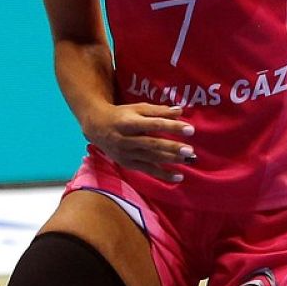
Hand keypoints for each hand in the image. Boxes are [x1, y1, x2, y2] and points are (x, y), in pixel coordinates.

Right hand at [82, 102, 196, 183]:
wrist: (96, 127)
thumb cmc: (121, 115)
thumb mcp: (137, 108)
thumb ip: (158, 111)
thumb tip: (180, 111)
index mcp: (129, 123)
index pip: (154, 125)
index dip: (172, 127)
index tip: (190, 129)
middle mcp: (125, 139)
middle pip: (152, 144)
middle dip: (172, 148)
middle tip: (190, 150)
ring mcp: (125, 153)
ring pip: (151, 158)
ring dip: (170, 160)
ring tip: (188, 160)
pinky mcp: (127, 163)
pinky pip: (147, 170)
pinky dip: (163, 174)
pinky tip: (178, 177)